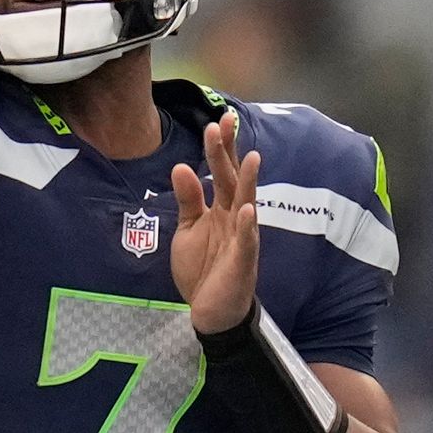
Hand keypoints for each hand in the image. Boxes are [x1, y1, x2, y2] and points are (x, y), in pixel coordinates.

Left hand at [169, 112, 265, 334]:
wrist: (211, 311)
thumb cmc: (203, 269)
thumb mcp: (188, 229)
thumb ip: (188, 200)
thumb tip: (182, 167)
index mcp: (221, 209)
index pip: (222, 172)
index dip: (219, 148)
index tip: (216, 121)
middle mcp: (234, 218)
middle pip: (232, 180)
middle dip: (229, 153)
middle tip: (225, 123)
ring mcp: (241, 238)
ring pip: (246, 204)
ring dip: (248, 182)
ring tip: (251, 158)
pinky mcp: (243, 262)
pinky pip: (246, 242)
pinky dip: (247, 227)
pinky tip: (247, 210)